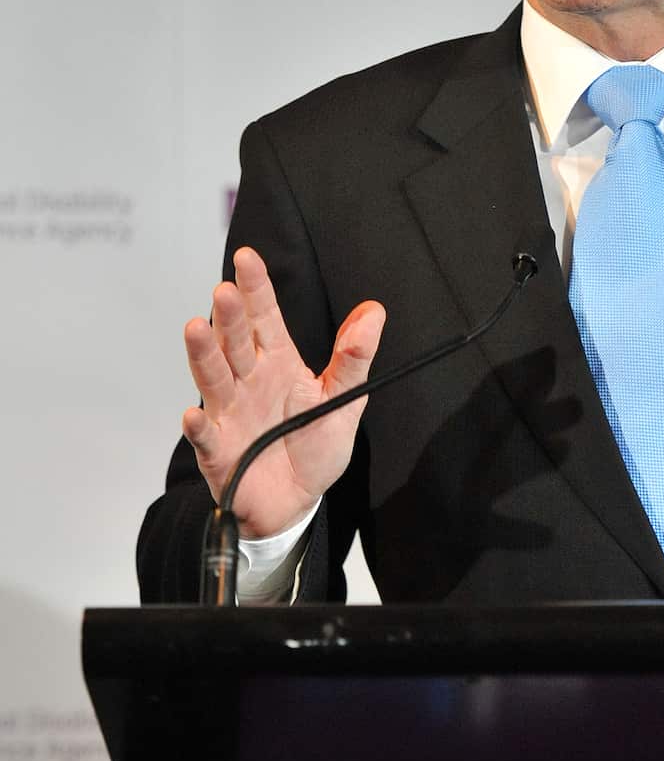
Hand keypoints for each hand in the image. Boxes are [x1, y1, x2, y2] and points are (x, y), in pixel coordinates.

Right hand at [181, 246, 385, 537]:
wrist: (294, 503)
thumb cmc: (312, 448)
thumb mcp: (342, 401)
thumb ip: (355, 357)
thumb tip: (373, 311)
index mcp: (278, 365)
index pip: (264, 319)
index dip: (256, 289)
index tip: (247, 258)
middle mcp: (248, 382)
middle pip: (235, 343)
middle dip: (229, 316)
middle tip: (226, 290)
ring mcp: (229, 414)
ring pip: (213, 379)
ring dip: (203, 355)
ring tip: (196, 327)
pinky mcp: (218, 451)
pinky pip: (205, 437)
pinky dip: (198, 427)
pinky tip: (194, 414)